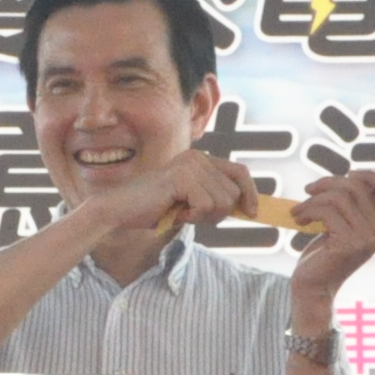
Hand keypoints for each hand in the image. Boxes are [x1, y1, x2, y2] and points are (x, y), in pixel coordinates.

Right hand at [81, 146, 261, 247]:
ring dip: (203, 217)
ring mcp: (190, 165)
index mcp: (200, 160)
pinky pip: (205, 206)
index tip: (253, 212)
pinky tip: (174, 212)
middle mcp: (198, 157)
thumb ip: (215, 199)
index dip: (250, 193)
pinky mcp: (182, 177)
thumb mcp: (191, 202)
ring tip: (181, 212)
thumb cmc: (153, 209)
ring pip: (222, 202)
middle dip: (217, 214)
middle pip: (233, 193)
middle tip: (191, 215)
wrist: (120, 211)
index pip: (239, 172)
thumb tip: (248, 208)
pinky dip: (192, 217)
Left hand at [286, 166, 374, 300]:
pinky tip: (299, 219)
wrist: (314, 286)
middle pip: (357, 186)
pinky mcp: (348, 243)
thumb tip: (349, 175)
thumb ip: (352, 204)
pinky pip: (326, 211)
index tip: (345, 174)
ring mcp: (366, 238)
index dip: (368, 175)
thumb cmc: (325, 253)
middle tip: (308, 191)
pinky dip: (307, 210)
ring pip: (339, 197)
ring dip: (312, 199)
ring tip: (299, 211)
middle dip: (328, 183)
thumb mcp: (343, 225)